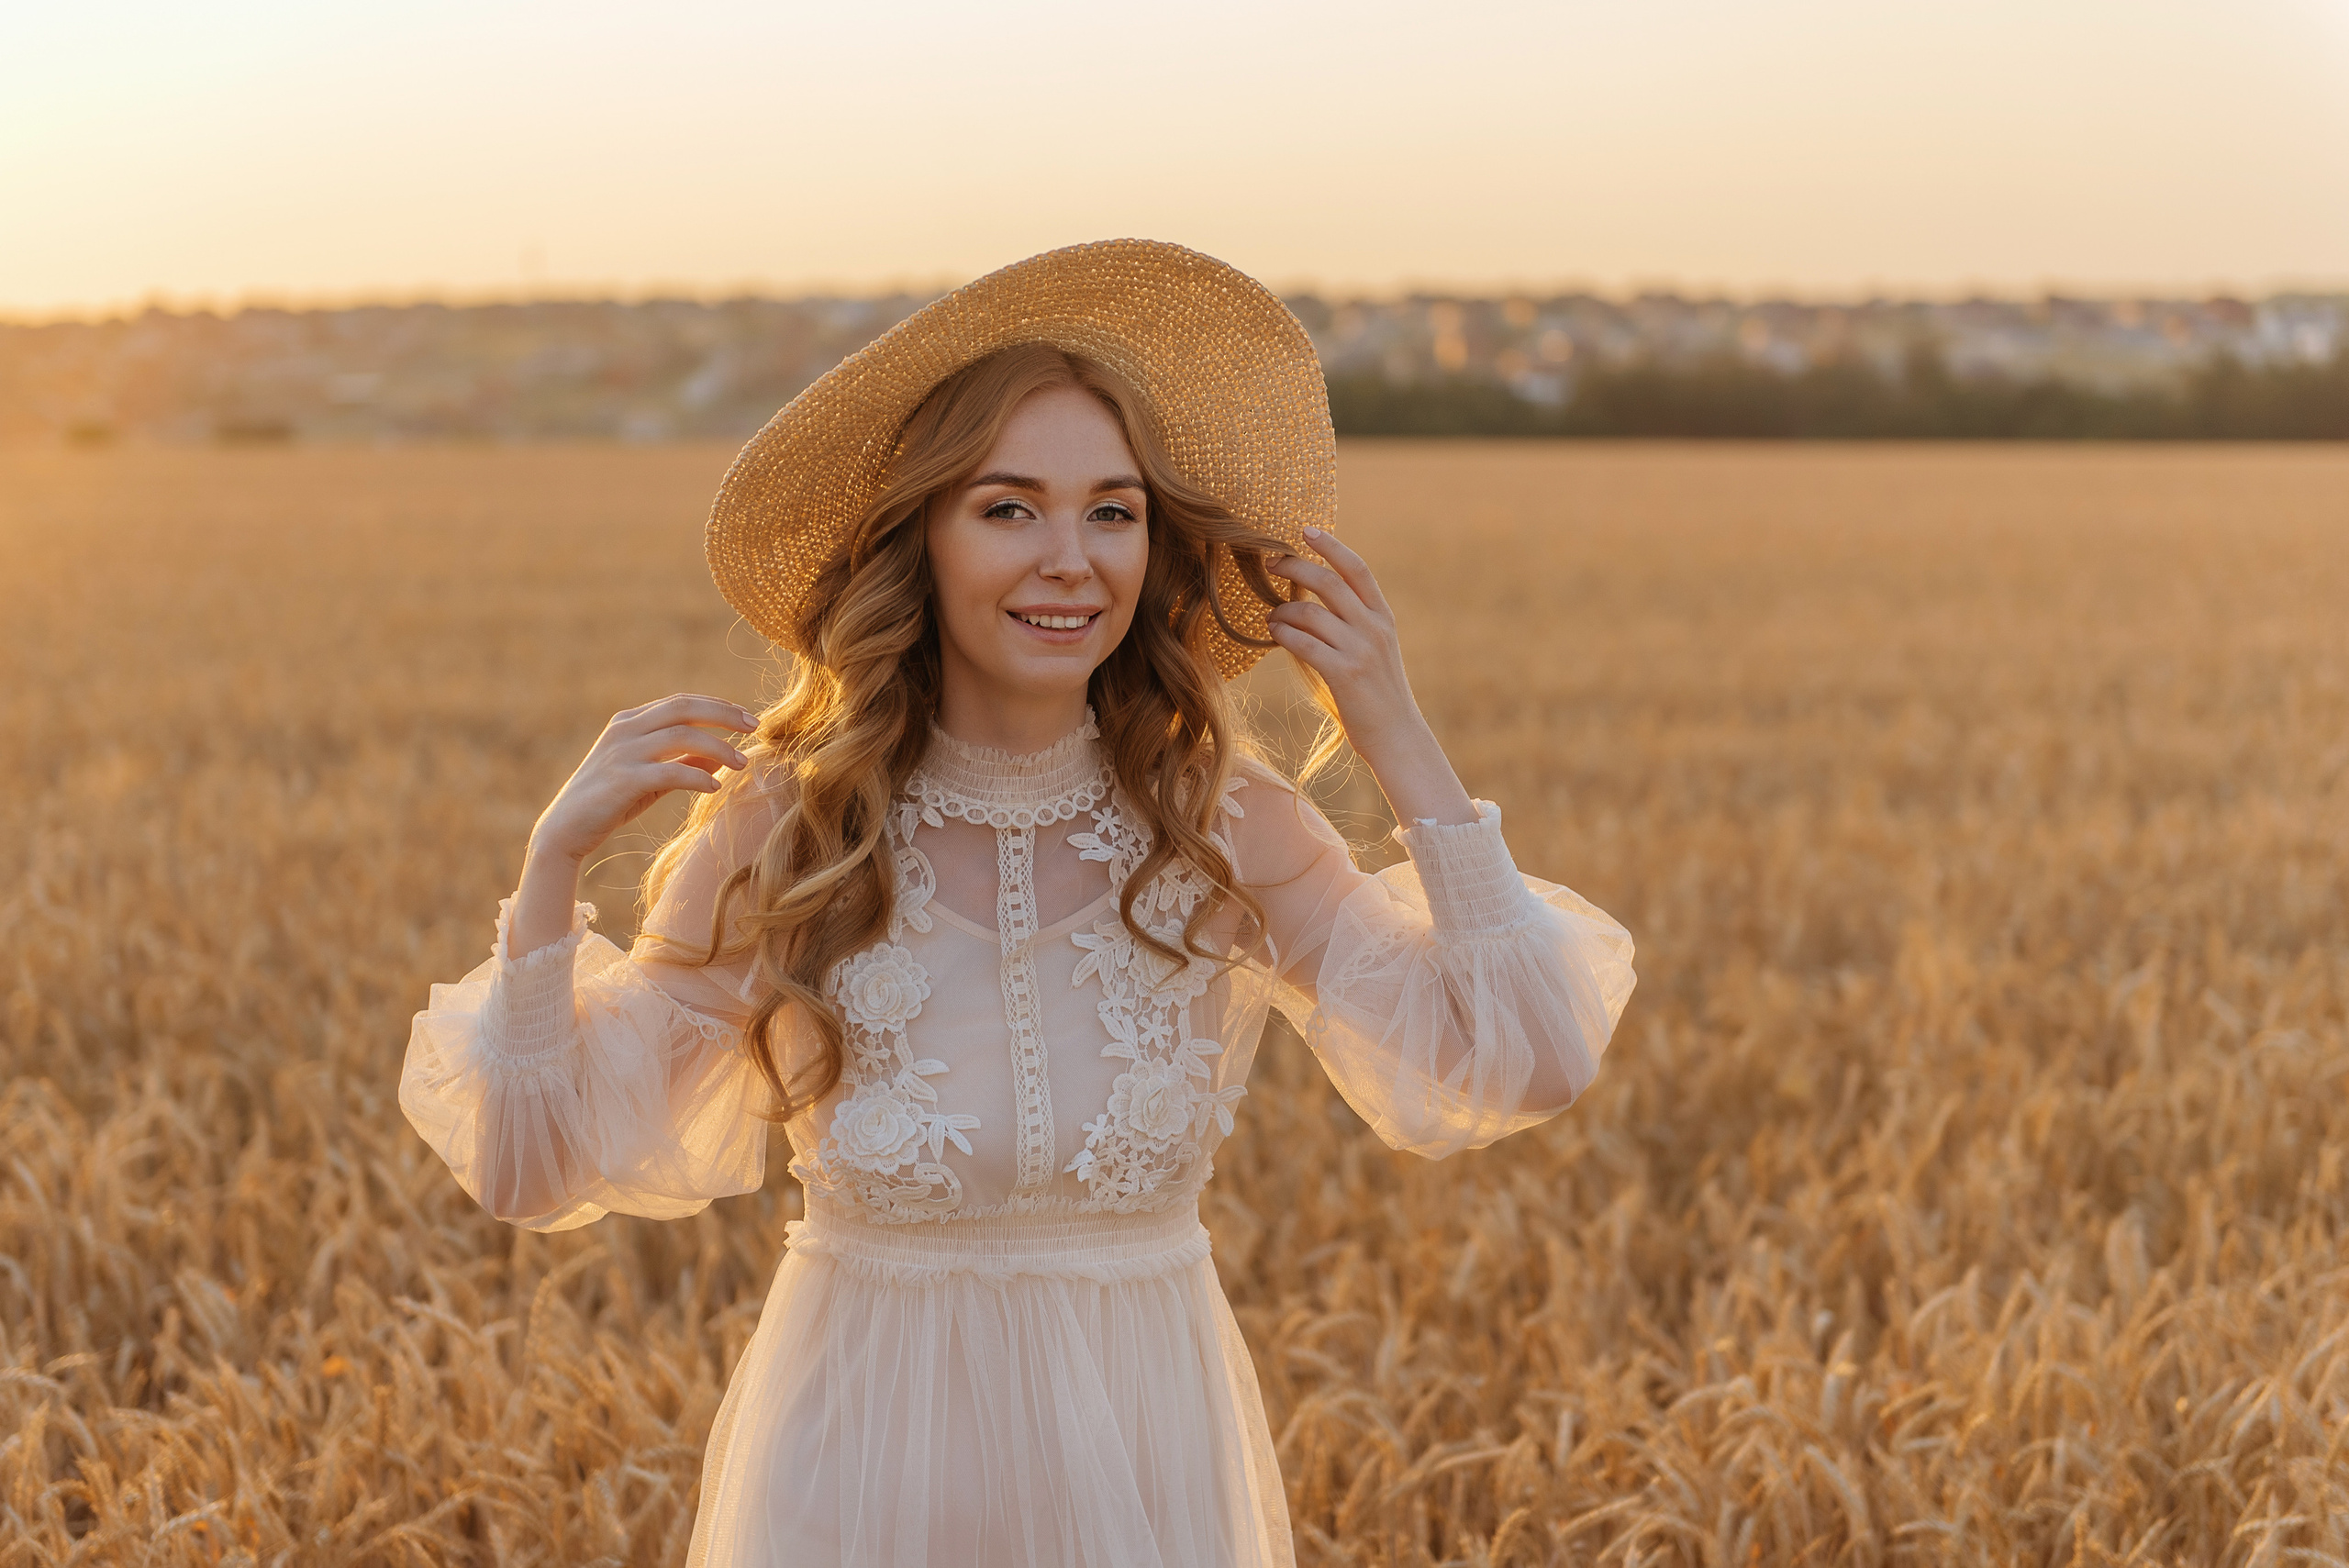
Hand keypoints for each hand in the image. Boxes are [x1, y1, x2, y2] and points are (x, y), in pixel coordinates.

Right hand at [528, 693, 760, 866]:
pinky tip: (715, 787)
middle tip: (755, 727)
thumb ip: (681, 761)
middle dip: (724, 714)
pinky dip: (697, 776)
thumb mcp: (649, 777)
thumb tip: (721, 755)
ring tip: (742, 763)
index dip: (717, 705)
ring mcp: (622, 753)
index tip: (747, 717)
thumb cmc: (609, 802)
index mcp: (629, 722)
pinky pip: (670, 771)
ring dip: (719, 748)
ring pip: (681, 736)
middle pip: (684, 708)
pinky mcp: (622, 780)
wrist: (564, 830)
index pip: (681, 702)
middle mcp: (625, 730)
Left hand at [1265, 526, 1421, 746]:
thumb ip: (1355, 622)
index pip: (1357, 569)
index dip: (1331, 546)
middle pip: (1328, 582)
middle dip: (1294, 566)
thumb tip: (1316, 598)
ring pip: (1310, 613)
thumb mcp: (1376, 649)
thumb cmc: (1378, 693)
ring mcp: (1360, 650)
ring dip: (1282, 610)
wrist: (1397, 735)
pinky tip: (1274, 634)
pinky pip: (1303, 643)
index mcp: (1383, 617)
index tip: (1306, 529)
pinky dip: (1283, 633)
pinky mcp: (1344, 674)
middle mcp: (1374, 628)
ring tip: (1271, 617)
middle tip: (1270, 562)